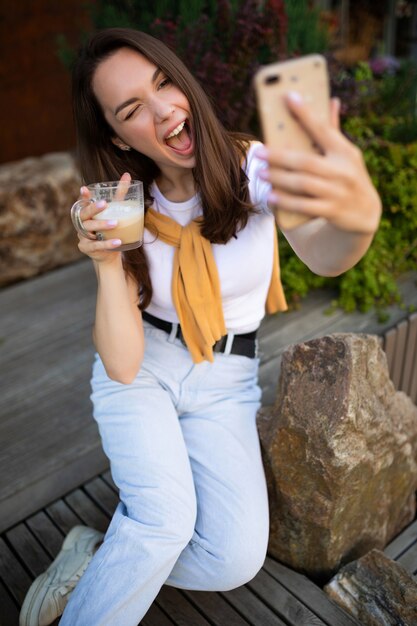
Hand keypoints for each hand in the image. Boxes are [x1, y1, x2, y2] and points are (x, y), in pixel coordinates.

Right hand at [75, 172, 130, 263]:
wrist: (109, 254)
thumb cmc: (110, 229)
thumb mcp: (115, 211)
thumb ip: (119, 194)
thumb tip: (127, 175)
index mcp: (87, 213)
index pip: (82, 203)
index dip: (83, 196)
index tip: (85, 189)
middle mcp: (82, 223)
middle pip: (84, 214)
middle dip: (93, 208)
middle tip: (104, 204)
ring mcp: (82, 236)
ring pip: (89, 229)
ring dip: (101, 225)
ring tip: (115, 223)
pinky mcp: (86, 248)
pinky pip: (96, 245)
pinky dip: (107, 244)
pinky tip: (118, 242)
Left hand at [256, 94, 381, 233]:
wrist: (366, 212)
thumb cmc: (350, 177)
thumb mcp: (347, 155)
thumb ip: (334, 131)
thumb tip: (332, 100)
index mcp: (344, 151)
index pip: (323, 129)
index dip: (306, 114)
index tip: (289, 98)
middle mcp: (342, 170)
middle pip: (306, 161)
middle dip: (280, 156)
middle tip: (260, 152)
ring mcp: (337, 192)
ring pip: (303, 183)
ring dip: (279, 178)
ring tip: (261, 173)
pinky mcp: (332, 211)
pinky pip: (305, 205)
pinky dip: (286, 201)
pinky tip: (271, 196)